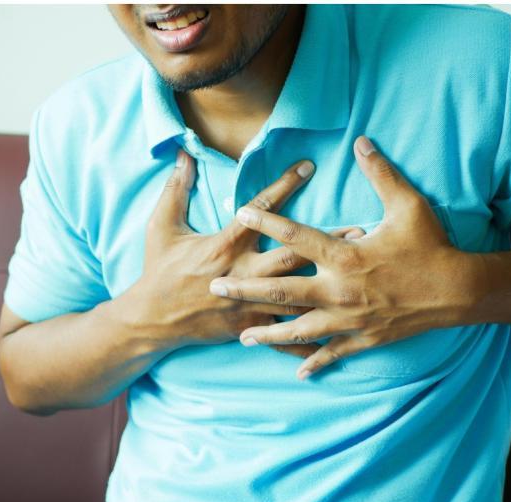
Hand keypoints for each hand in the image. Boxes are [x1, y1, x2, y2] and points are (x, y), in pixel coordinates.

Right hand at [123, 148, 363, 356]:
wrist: (151, 319)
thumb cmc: (158, 270)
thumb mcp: (161, 227)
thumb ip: (176, 190)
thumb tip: (184, 156)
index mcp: (224, 246)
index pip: (260, 211)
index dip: (284, 186)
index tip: (308, 166)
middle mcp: (242, 273)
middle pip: (292, 256)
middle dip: (326, 243)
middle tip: (359, 230)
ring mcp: (248, 303)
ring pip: (297, 294)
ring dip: (330, 284)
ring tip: (358, 274)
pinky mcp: (249, 326)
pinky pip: (284, 333)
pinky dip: (311, 336)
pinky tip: (339, 334)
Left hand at [208, 135, 473, 378]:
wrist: (458, 290)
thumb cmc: (431, 246)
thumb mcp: (408, 205)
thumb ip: (380, 173)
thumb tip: (362, 142)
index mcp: (344, 256)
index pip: (296, 236)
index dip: (266, 222)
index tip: (239, 214)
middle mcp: (339, 290)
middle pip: (281, 291)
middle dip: (245, 290)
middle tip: (215, 288)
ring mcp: (348, 319)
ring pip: (298, 330)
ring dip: (268, 334)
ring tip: (242, 337)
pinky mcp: (363, 338)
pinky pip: (332, 353)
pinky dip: (314, 363)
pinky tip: (296, 372)